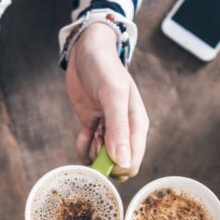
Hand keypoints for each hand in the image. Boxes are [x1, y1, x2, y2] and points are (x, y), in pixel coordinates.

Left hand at [66, 24, 148, 181]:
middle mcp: (125, 132)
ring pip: (101, 159)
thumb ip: (118, 129)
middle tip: (94, 141)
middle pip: (116, 165)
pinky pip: (88, 149)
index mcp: (137, 126)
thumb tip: (123, 162)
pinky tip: (83, 131)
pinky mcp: (92, 126)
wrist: (86, 51)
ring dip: (91, 152)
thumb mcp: (112, 96)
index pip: (132, 163)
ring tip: (90, 131)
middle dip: (102, 162)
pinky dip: (82, 145)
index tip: (101, 155)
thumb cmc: (104, 68)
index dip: (116, 168)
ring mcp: (108, 130)